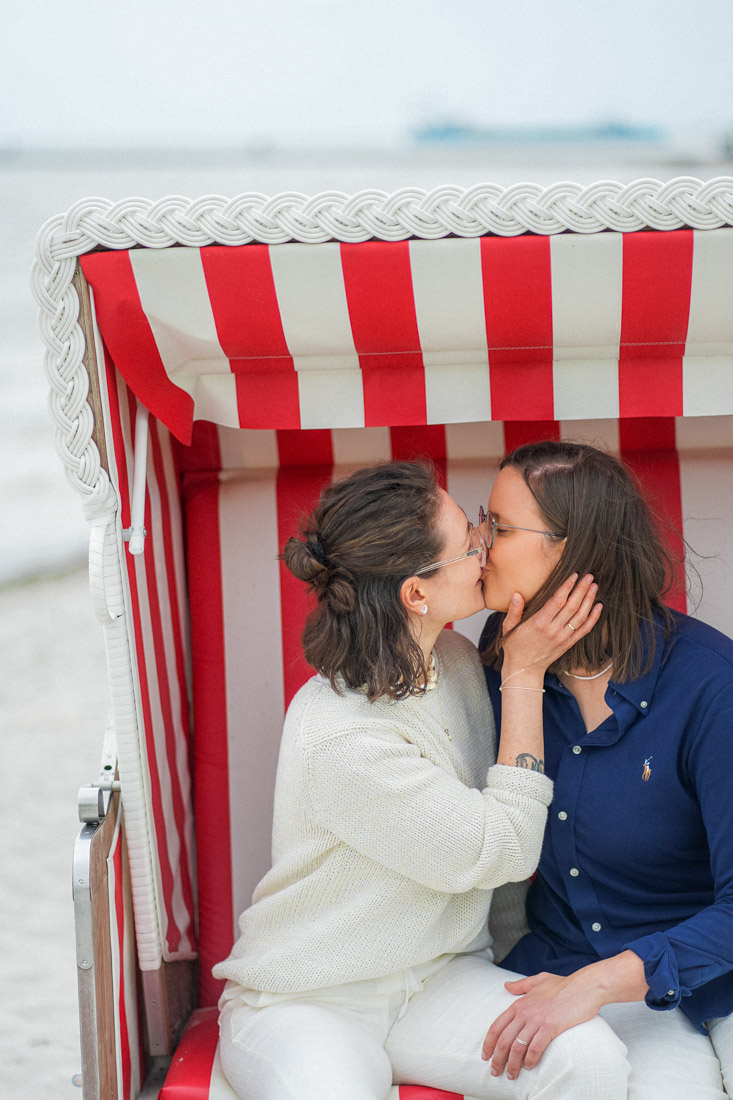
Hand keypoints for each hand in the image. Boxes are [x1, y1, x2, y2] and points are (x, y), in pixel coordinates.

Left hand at [481, 970, 603, 1079]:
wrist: (585, 986)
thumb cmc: (563, 984)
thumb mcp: (538, 980)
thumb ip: (521, 985)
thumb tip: (506, 986)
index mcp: (519, 1003)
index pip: (497, 1026)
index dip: (488, 1043)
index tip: (485, 1056)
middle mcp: (525, 1012)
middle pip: (504, 1040)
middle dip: (497, 1059)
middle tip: (495, 1072)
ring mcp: (537, 1019)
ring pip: (517, 1047)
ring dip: (513, 1064)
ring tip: (512, 1075)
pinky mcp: (551, 1027)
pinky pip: (535, 1048)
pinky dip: (530, 1060)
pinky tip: (529, 1067)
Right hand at [501, 574, 600, 680]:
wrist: (524, 669)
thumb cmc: (515, 647)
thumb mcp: (508, 627)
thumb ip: (514, 610)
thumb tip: (517, 594)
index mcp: (539, 623)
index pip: (557, 601)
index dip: (567, 587)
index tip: (574, 575)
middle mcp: (553, 630)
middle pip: (572, 606)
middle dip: (581, 590)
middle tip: (589, 576)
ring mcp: (563, 638)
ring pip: (580, 617)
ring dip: (589, 601)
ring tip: (594, 586)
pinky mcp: (568, 644)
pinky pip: (584, 630)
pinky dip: (593, 618)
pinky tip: (599, 607)